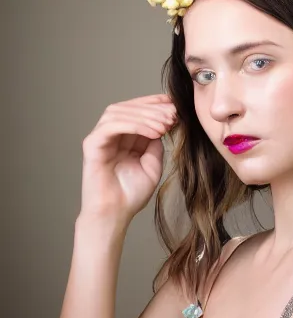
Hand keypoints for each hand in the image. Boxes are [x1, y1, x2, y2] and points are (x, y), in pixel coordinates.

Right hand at [80, 93, 176, 224]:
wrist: (115, 214)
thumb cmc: (131, 193)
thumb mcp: (153, 164)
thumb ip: (156, 143)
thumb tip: (164, 124)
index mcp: (125, 136)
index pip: (138, 109)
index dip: (156, 103)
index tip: (175, 104)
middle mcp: (112, 133)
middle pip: (130, 106)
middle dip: (154, 108)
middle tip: (173, 115)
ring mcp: (100, 137)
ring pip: (120, 111)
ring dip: (146, 115)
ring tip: (165, 125)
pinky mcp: (92, 144)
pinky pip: (112, 125)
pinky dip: (135, 124)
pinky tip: (153, 133)